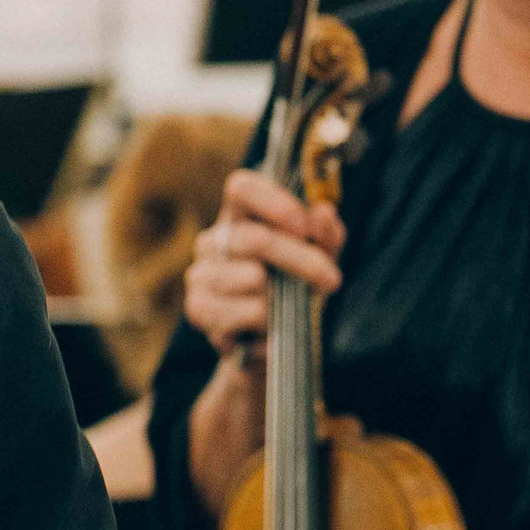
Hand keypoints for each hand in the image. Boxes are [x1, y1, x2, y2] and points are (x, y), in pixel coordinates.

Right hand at [182, 169, 346, 358]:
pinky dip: (270, 322)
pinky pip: (247, 312)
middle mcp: (212, 240)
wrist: (270, 341)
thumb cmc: (292, 288)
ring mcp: (200, 273)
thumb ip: (324, 234)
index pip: (241, 188)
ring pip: (254, 278)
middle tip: (331, 278)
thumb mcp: (318, 256)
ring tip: (293, 306)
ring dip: (286, 296)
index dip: (273, 200)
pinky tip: (271, 325)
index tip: (303, 224)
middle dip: (301, 259)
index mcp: (238, 217)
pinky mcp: (199, 308)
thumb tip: (324, 211)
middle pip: (254, 238)